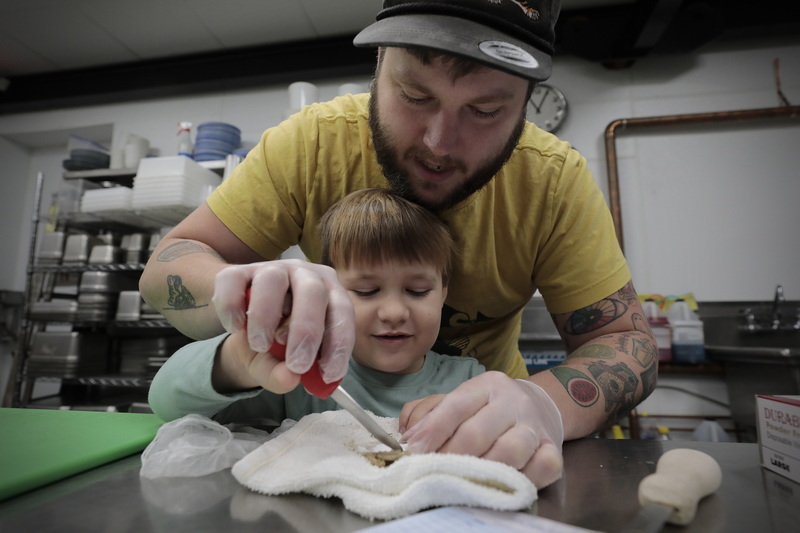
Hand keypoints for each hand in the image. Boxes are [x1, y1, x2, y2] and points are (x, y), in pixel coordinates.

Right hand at [212, 259, 354, 382]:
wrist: (241, 327)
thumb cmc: (275, 344)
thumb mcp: (280, 366)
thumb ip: (284, 376)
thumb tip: (289, 378)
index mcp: (329, 293)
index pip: (341, 312)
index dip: (339, 342)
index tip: (329, 373)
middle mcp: (304, 275)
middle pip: (313, 291)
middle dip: (306, 330)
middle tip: (297, 364)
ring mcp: (271, 269)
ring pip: (272, 281)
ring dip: (266, 318)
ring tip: (260, 345)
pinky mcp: (237, 271)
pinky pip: (233, 282)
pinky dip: (232, 308)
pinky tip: (236, 328)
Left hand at [399, 371, 563, 487]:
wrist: (540, 406)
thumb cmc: (488, 409)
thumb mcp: (458, 400)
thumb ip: (427, 414)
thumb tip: (407, 439)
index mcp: (486, 385)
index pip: (455, 406)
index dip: (431, 432)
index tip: (412, 452)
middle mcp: (513, 402)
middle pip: (477, 432)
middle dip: (450, 457)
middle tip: (432, 472)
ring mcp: (535, 426)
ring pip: (509, 451)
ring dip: (480, 471)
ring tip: (461, 480)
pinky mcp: (554, 450)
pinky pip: (541, 468)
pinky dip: (520, 480)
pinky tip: (500, 484)